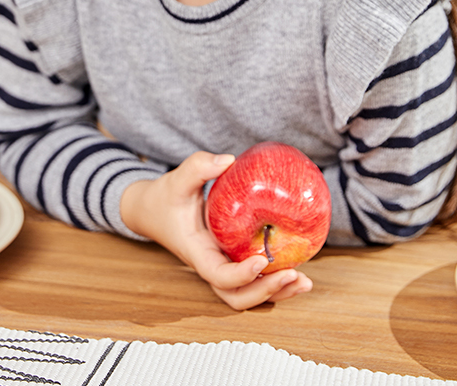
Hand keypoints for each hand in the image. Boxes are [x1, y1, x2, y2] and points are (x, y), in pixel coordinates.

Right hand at [120, 150, 311, 309]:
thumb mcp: (177, 179)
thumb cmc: (164, 197)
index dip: (241, 275)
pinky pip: (253, 280)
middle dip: (266, 292)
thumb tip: (228, 159)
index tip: (262, 261)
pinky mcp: (230, 260)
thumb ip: (198, 167)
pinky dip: (275, 282)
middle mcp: (210, 264)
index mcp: (196, 251)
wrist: (152, 211)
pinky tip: (297, 271)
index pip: (218, 276)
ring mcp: (221, 266)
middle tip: (294, 275)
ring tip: (304, 282)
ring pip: (248, 295)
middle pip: (237, 297)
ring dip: (276, 293)